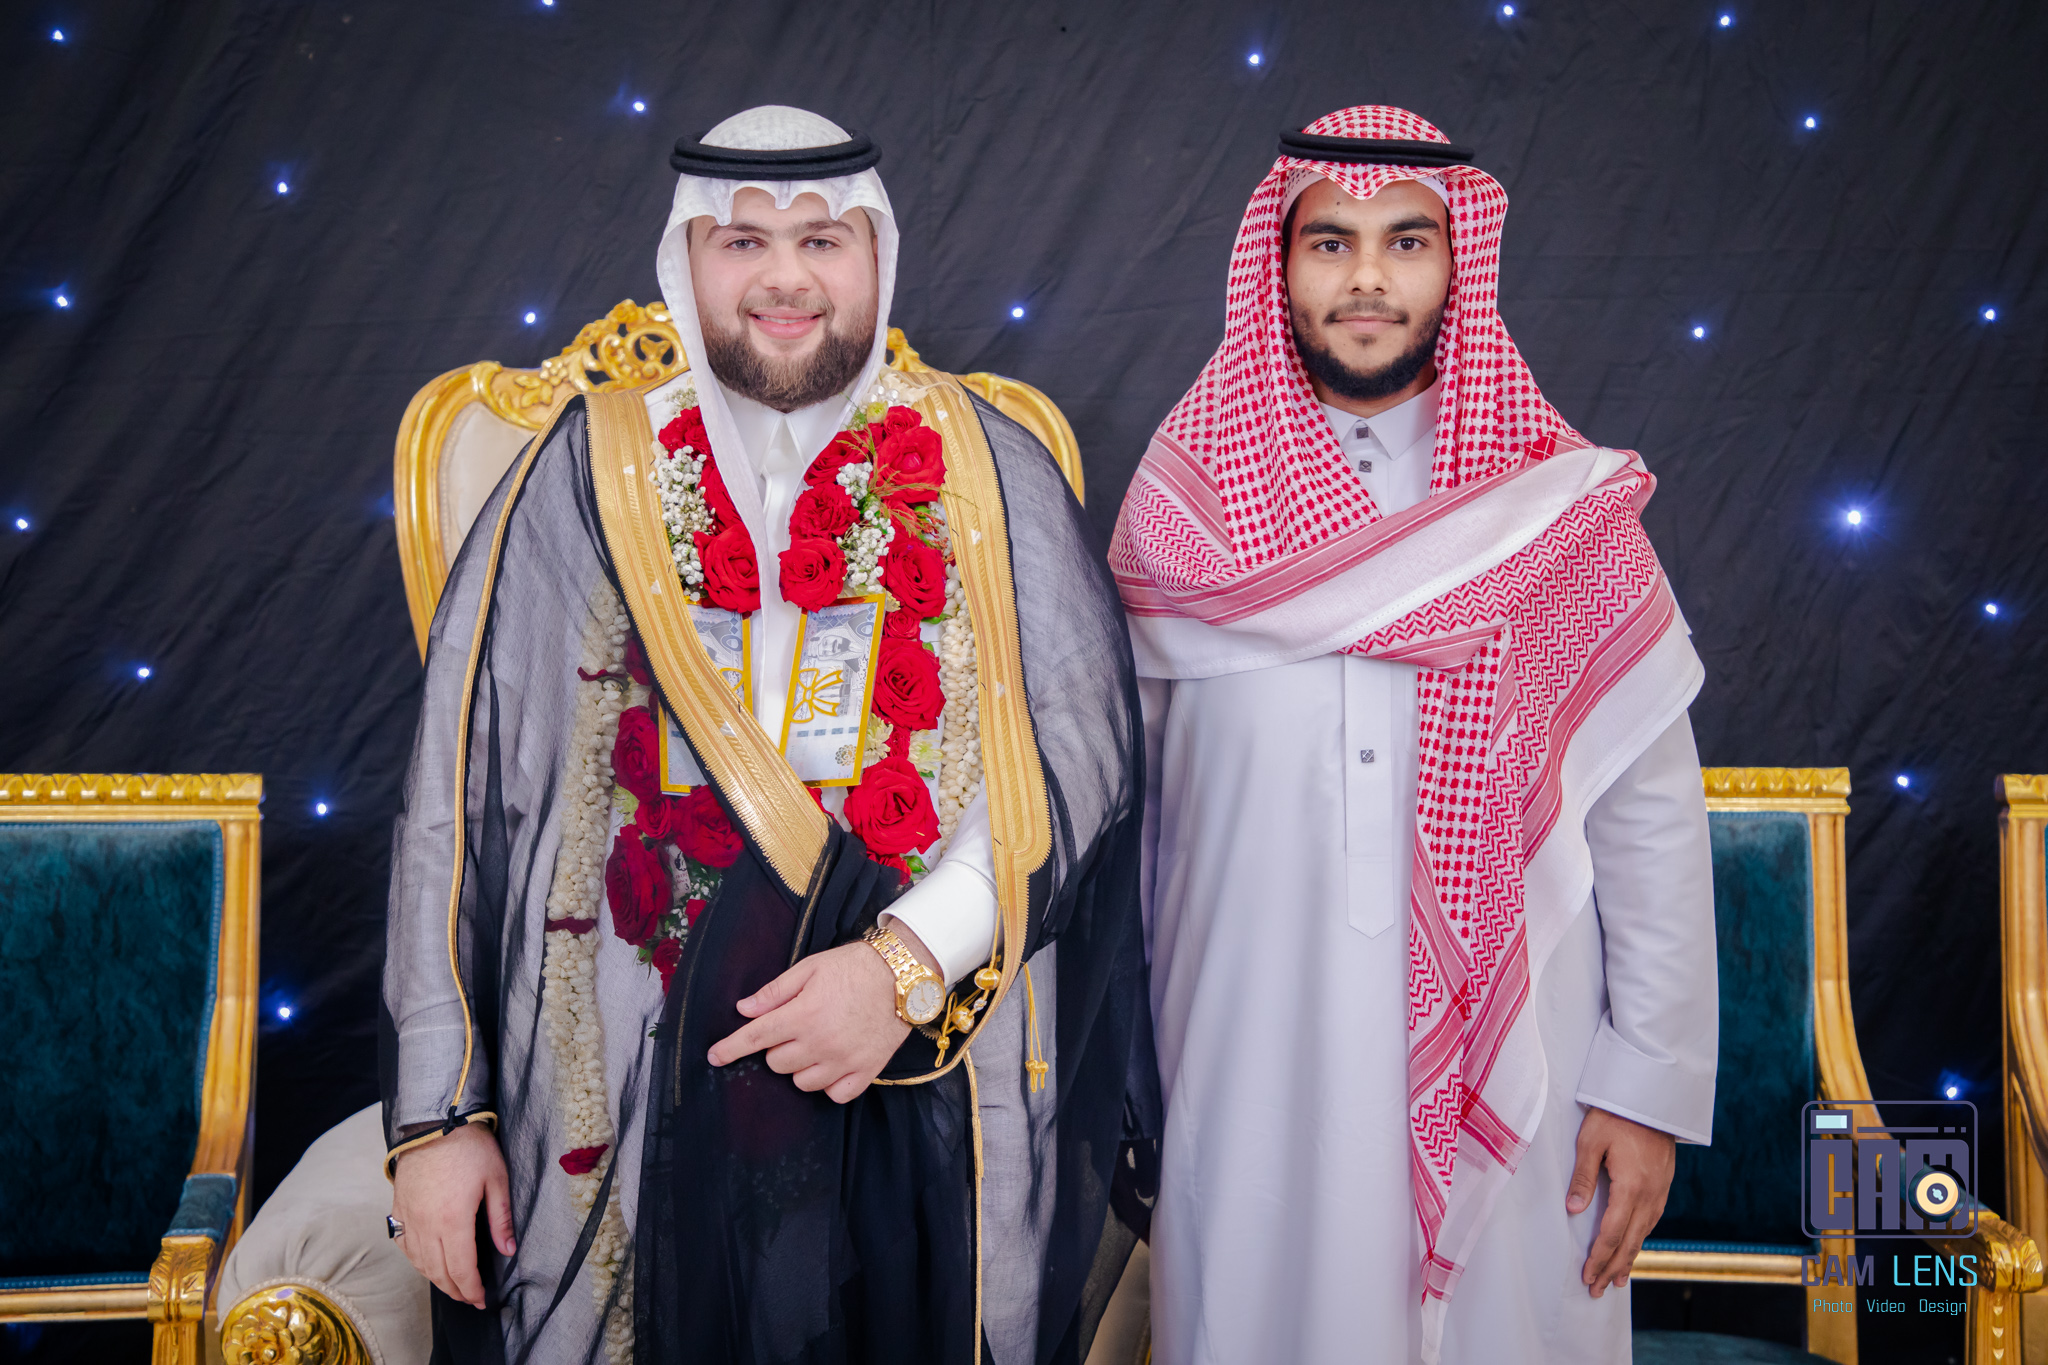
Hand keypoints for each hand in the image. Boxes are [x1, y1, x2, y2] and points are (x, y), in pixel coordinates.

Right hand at [390, 1122, 515, 1308]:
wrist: (433, 1123)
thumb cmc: (469, 1147)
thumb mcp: (496, 1179)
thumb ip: (501, 1218)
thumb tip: (508, 1250)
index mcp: (453, 1220)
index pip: (461, 1270)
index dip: (472, 1290)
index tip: (482, 1300)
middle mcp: (426, 1225)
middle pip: (439, 1273)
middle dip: (457, 1291)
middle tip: (472, 1298)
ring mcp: (408, 1218)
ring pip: (420, 1263)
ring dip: (437, 1280)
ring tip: (454, 1286)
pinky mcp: (398, 1209)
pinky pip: (404, 1246)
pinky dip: (417, 1262)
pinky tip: (428, 1263)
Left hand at [707, 938, 914, 1102]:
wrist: (904, 975)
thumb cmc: (854, 967)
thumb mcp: (810, 967)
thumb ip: (775, 991)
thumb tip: (743, 1008)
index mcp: (802, 1015)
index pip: (755, 1038)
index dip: (729, 1048)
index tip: (714, 1057)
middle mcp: (820, 1043)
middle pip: (776, 1063)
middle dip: (777, 1047)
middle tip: (794, 1028)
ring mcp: (844, 1061)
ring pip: (802, 1082)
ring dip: (800, 1066)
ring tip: (815, 1045)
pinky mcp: (866, 1072)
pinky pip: (834, 1095)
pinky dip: (828, 1084)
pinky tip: (832, 1065)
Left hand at [1568, 1106, 1675, 1297]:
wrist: (1650, 1098)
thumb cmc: (1615, 1115)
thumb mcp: (1591, 1141)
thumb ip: (1582, 1178)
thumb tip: (1573, 1211)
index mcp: (1631, 1187)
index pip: (1611, 1233)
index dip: (1599, 1258)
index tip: (1588, 1276)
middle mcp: (1649, 1195)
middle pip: (1629, 1242)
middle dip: (1612, 1268)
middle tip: (1598, 1290)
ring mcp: (1660, 1192)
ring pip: (1643, 1234)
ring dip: (1628, 1258)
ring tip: (1617, 1279)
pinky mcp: (1663, 1186)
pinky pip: (1651, 1222)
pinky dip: (1640, 1240)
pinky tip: (1633, 1246)